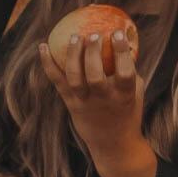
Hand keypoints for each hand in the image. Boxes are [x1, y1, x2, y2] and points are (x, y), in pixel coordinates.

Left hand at [38, 24, 147, 173]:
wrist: (113, 143)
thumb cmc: (126, 111)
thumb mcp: (134, 92)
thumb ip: (128, 70)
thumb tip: (123, 43)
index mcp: (124, 94)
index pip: (124, 71)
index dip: (121, 52)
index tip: (117, 33)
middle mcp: (104, 99)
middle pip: (95, 75)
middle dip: (93, 53)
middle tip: (94, 35)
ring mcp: (85, 102)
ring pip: (75, 78)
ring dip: (73, 56)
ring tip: (75, 37)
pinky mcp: (71, 104)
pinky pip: (57, 81)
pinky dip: (48, 64)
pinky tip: (43, 47)